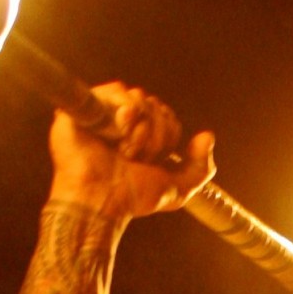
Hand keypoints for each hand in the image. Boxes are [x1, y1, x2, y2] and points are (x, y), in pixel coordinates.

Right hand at [48, 81, 214, 221]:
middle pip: (155, 105)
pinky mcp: (85, 106)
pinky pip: (116, 91)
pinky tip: (112, 137)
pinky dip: (121, 117)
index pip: (167, 116)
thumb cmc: (132, 198)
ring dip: (138, 132)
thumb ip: (201, 168)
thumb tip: (207, 136)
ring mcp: (103, 111)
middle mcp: (123, 120)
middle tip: (134, 159)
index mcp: (143, 133)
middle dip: (154, 136)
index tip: (150, 162)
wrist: (101, 202)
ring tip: (122, 151)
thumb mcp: (177, 189)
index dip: (167, 138)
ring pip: (139, 98)